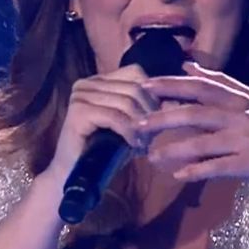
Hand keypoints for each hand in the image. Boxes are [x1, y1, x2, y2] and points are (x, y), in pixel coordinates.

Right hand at [44, 64, 158, 185]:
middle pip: (134, 87)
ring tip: (144, 142)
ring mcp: (80, 96)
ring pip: (126, 102)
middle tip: (152, 136)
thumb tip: (175, 100)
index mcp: (97, 81)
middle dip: (149, 113)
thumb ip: (147, 110)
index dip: (152, 94)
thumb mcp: (130, 125)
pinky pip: (115, 116)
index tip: (157, 118)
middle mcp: (86, 84)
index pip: (135, 73)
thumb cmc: (104, 152)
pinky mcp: (78, 112)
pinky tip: (134, 145)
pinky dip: (129, 132)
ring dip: (141, 125)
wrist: (73, 175)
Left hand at [138, 61, 248, 203]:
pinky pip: (216, 167)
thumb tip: (186, 64)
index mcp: (239, 97)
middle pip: (195, 112)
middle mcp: (243, 114)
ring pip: (202, 142)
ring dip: (173, 150)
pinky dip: (195, 171)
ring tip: (151, 157)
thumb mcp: (247, 102)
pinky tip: (178, 174)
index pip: (199, 85)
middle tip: (138, 125)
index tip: (143, 86)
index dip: (170, 84)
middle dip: (163, 118)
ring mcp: (248, 139)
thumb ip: (217, 83)